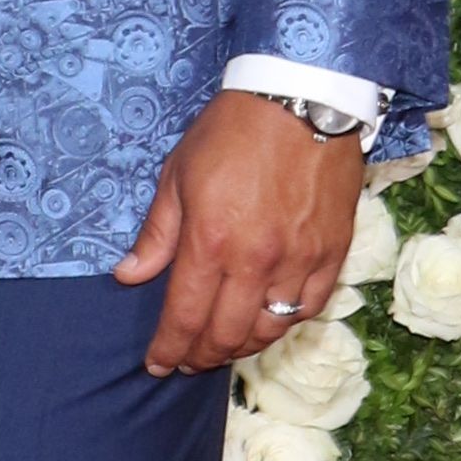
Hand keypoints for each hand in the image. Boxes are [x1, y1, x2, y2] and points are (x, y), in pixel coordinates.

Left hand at [114, 92, 365, 374]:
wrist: (302, 97)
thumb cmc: (232, 131)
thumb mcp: (178, 174)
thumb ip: (157, 234)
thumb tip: (129, 276)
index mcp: (210, 240)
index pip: (185, 316)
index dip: (169, 348)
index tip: (158, 363)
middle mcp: (256, 259)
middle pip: (226, 333)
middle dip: (201, 356)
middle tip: (187, 361)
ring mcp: (299, 258)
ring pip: (270, 328)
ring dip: (242, 347)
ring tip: (223, 347)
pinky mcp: (332, 251)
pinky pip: (309, 307)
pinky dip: (286, 324)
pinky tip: (268, 323)